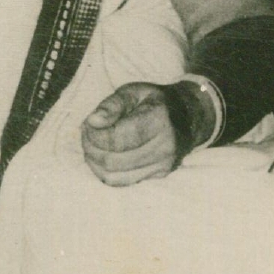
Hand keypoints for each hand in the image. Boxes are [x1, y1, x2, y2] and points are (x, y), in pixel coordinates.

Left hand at [81, 81, 213, 186]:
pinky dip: (106, 171)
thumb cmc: (154, 100)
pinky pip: (123, 182)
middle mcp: (164, 146)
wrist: (186, 116)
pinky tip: (104, 155)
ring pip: (114, 176)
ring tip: (92, 144)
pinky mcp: (159, 176)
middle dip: (91, 148)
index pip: (116, 139)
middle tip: (86, 133)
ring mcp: (163, 165)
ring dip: (95, 162)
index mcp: (158, 120)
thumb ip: (111, 105)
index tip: (88, 124)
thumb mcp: (133, 91)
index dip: (95, 135)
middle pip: (112, 160)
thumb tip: (92, 121)